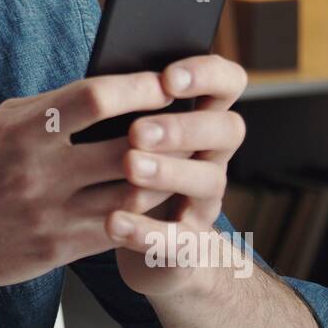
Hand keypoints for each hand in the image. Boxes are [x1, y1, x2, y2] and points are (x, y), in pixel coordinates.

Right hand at [0, 69, 182, 293]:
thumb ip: (49, 109)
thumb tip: (105, 91)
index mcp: (23, 128)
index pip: (97, 97)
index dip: (142, 87)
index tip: (167, 81)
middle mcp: (37, 169)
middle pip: (128, 147)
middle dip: (167, 135)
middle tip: (190, 124)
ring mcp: (48, 213)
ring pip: (133, 194)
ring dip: (164, 179)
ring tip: (179, 164)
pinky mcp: (56, 250)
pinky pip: (116, 230)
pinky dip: (141, 215)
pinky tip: (151, 203)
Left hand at [103, 54, 248, 296]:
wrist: (149, 253)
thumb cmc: (126, 175)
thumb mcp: (122, 134)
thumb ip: (122, 107)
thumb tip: (99, 74)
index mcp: (199, 119)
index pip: (227, 82)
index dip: (206, 75)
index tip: (168, 77)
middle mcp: (212, 157)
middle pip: (227, 130)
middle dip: (183, 127)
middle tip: (137, 131)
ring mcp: (205, 202)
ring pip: (208, 181)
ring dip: (169, 172)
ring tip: (129, 166)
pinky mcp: (188, 245)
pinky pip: (177, 239)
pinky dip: (145, 231)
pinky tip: (113, 221)